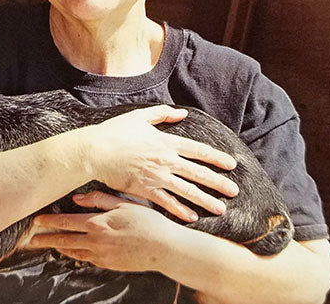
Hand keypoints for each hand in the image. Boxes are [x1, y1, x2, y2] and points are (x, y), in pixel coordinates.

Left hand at [30, 191, 169, 271]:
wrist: (164, 248)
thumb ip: (98, 200)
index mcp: (99, 224)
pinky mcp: (109, 265)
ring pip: (74, 252)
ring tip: (49, 245)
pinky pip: (87, 260)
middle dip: (46, 239)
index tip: (36, 222)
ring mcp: (102, 255)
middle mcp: (97, 241)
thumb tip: (77, 199)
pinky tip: (72, 252)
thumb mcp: (123, 204)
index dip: (50, 222)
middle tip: (31, 240)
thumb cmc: (146, 222)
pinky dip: (76, 255)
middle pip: (65, 240)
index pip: (67, 222)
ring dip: (59, 248)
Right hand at [88, 105, 238, 221]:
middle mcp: (164, 160)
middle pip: (197, 172)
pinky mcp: (143, 190)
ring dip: (205, 200)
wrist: (95, 150)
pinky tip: (191, 217)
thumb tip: (182, 113)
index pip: (197, 150)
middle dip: (218, 182)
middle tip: (234, 190)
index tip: (231, 164)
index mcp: (165, 142)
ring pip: (186, 190)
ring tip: (221, 208)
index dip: (215, 157)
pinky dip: (179, 210)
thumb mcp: (139, 117)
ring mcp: (155, 176)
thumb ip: (162, 114)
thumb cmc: (115, 132)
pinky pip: (166, 202)